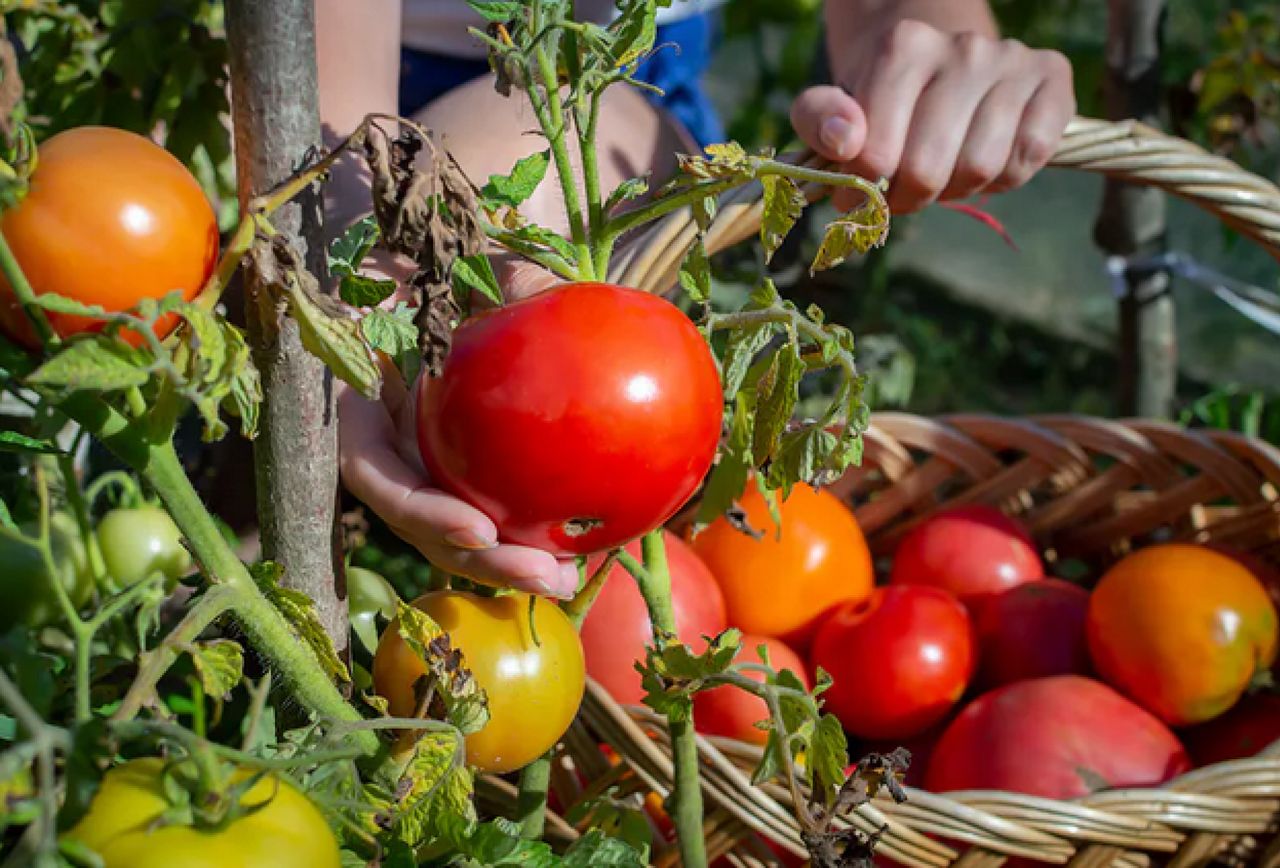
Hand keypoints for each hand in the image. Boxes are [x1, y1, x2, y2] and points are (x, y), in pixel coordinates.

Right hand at [337, 261, 576, 597]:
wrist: (444, 261)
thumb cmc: (442, 254)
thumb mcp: (463, 257)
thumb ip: (499, 280)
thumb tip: (550, 299)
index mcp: (359, 400)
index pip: (374, 472)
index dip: (419, 510)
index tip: (477, 527)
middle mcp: (384, 442)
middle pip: (418, 522)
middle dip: (477, 559)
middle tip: (543, 576)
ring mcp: (418, 462)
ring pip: (452, 531)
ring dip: (506, 563)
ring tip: (567, 580)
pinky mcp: (459, 471)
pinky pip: (490, 507)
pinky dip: (529, 532)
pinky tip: (583, 548)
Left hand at [791, 19, 1074, 213]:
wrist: (939, 59)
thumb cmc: (880, 97)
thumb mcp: (833, 105)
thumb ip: (817, 121)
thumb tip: (846, 142)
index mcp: (903, 47)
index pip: (875, 154)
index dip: (864, 191)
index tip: (861, 192)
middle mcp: (963, 46)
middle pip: (928, 169)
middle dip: (908, 197)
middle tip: (902, 192)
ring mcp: (1012, 60)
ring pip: (980, 167)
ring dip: (956, 189)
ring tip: (943, 172)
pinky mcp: (1054, 78)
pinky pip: (1029, 157)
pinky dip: (1005, 177)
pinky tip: (986, 161)